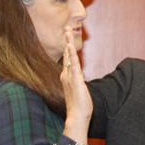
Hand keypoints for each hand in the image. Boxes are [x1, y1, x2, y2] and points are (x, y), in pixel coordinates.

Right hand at [61, 28, 91, 143]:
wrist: (77, 116)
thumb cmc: (78, 105)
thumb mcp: (77, 90)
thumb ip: (77, 82)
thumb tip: (78, 77)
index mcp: (66, 77)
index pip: (67, 59)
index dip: (67, 47)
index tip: (67, 37)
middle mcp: (66, 75)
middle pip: (66, 54)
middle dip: (66, 41)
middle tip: (66, 28)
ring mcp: (70, 77)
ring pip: (69, 57)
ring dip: (68, 43)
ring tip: (68, 32)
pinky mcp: (76, 80)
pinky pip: (74, 65)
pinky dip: (72, 55)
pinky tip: (70, 47)